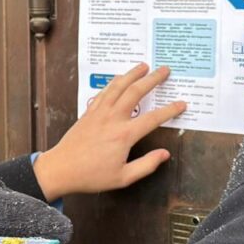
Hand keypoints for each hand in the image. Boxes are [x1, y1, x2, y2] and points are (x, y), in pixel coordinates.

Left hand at [33, 63, 185, 201]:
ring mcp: (99, 113)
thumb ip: (146, 165)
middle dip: (153, 79)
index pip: (153, 118)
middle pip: (136, 92)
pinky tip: (120, 79)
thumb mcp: (123, 177)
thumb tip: (164, 154)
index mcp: (124, 135)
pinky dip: (114, 82)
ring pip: (118, 86)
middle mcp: (113, 119)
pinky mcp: (89, 112)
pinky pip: (104, 92)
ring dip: (133, 74)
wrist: (61, 169)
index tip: (182, 104)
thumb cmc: (91, 176)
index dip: (170, 110)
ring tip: (144, 66)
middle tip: (165, 70)